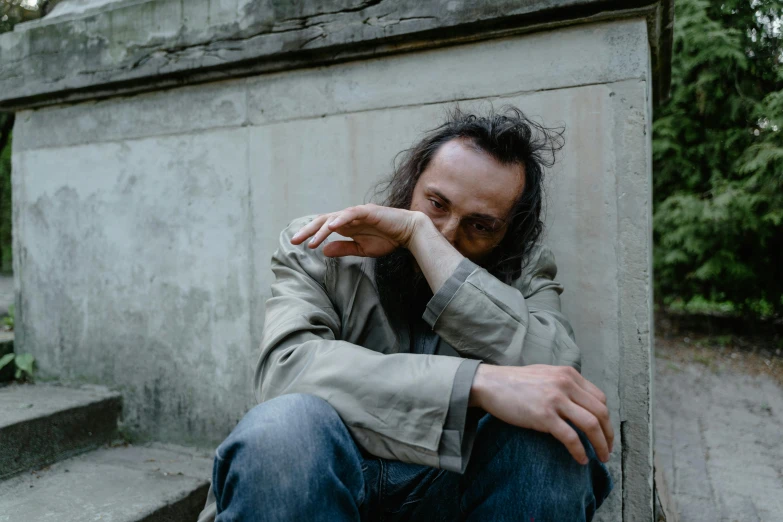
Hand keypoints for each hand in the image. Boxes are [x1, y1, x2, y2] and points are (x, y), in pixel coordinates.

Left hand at [290, 204, 424, 257]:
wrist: (408, 231)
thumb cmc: (387, 239)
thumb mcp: (361, 249)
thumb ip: (343, 249)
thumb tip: (324, 250)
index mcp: (346, 226)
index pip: (323, 228)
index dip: (309, 234)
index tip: (296, 244)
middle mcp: (348, 217)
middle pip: (323, 221)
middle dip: (308, 230)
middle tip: (294, 241)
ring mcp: (357, 213)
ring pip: (334, 218)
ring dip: (321, 229)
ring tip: (310, 241)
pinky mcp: (368, 211)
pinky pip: (351, 213)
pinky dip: (340, 219)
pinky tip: (331, 227)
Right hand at [470, 364, 613, 464]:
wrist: (489, 384)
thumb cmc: (515, 381)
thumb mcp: (545, 374)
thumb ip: (564, 384)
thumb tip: (581, 402)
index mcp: (568, 374)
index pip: (600, 398)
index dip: (606, 419)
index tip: (605, 433)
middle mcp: (565, 384)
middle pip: (600, 412)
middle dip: (608, 435)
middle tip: (607, 450)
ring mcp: (555, 399)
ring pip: (590, 425)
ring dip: (600, 445)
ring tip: (601, 458)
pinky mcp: (543, 415)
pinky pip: (570, 437)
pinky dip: (579, 451)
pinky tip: (581, 459)